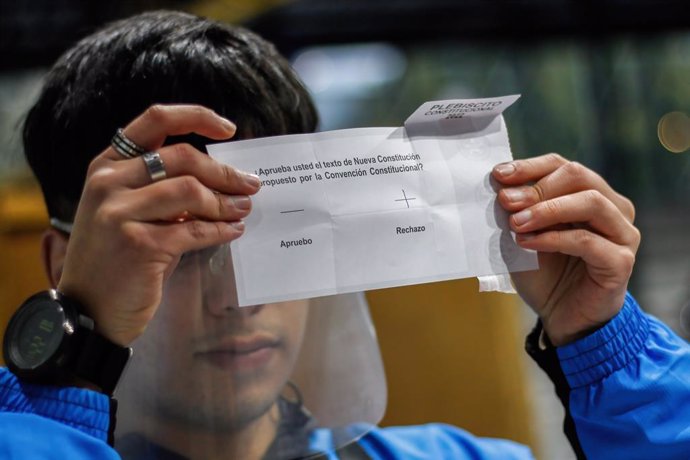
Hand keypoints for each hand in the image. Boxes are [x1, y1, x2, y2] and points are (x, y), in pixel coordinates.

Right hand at [57, 105, 260, 345]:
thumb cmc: (115, 258)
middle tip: (250, 185)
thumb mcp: (127, 212)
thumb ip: (161, 189)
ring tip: (243, 210)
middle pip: (183, 157)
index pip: (155, 119)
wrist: (87, 310)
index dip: (197, 116)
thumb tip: (221, 180)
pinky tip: (233, 232)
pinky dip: (221, 230)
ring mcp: (119, 213)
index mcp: (106, 165)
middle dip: (224, 171)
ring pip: (191, 191)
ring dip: (226, 202)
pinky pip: (194, 229)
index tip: (229, 128)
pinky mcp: (138, 244)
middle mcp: (109, 183)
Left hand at [492, 154, 640, 345]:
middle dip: (537, 186)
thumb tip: (499, 187)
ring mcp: (622, 234)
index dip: (530, 167)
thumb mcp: (523, 236)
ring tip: (516, 223)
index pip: (562, 166)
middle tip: (506, 200)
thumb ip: (516, 212)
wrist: (562, 317)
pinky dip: (553, 238)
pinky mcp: (621, 261)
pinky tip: (527, 243)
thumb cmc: (544, 273)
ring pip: (590, 202)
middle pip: (578, 176)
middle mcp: (613, 208)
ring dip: (546, 209)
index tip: (499, 175)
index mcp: (590, 194)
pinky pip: (588, 241)